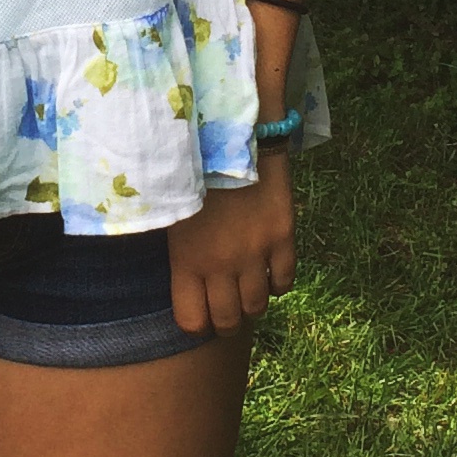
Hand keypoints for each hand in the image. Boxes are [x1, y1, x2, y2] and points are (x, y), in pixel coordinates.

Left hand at [166, 158, 297, 337]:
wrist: (230, 133)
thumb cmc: (189, 173)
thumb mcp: (171, 216)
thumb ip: (179, 255)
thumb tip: (187, 284)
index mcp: (186, 260)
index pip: (192, 321)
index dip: (196, 323)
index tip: (198, 314)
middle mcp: (221, 264)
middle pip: (228, 320)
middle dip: (225, 322)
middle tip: (225, 313)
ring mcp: (255, 252)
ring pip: (258, 305)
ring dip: (251, 305)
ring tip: (246, 293)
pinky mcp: (283, 236)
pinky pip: (285, 280)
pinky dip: (277, 284)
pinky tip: (269, 274)